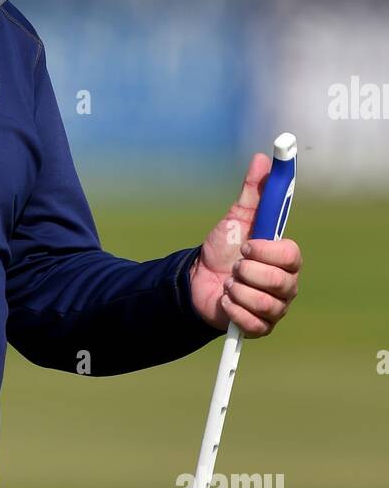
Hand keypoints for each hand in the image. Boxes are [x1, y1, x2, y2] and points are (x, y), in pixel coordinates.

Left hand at [189, 152, 301, 336]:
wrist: (196, 282)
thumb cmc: (223, 250)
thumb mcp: (237, 219)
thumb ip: (253, 192)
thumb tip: (261, 158)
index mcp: (286, 259)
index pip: (291, 255)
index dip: (266, 251)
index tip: (246, 245)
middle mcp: (286, 285)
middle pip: (279, 282)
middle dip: (248, 272)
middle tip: (234, 267)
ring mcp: (275, 308)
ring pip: (264, 303)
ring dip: (237, 291)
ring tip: (227, 283)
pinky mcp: (260, 328)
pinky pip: (252, 323)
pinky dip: (232, 310)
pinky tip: (225, 301)